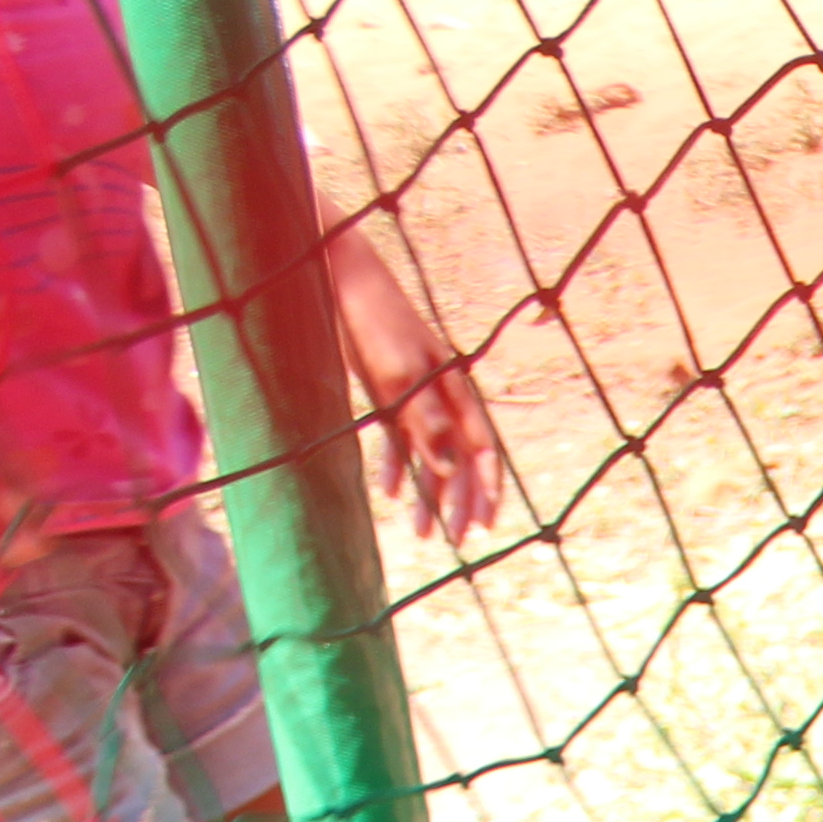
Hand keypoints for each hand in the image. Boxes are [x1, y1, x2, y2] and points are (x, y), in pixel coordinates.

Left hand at [330, 234, 499, 540]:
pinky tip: (393, 495)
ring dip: (429, 495)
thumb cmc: (374, 322)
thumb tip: (451, 471)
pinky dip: (397, 469)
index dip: (486, 486)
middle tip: (460, 541)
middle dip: (461, 502)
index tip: (486, 524)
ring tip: (425, 534)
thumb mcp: (400, 374)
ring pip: (429, 457)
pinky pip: (397, 442)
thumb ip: (427, 422)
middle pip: (459, 459)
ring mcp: (412, 397)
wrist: (336, 280)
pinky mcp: (385, 395)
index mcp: (455, 390)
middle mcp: (439, 398)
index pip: (481, 447)